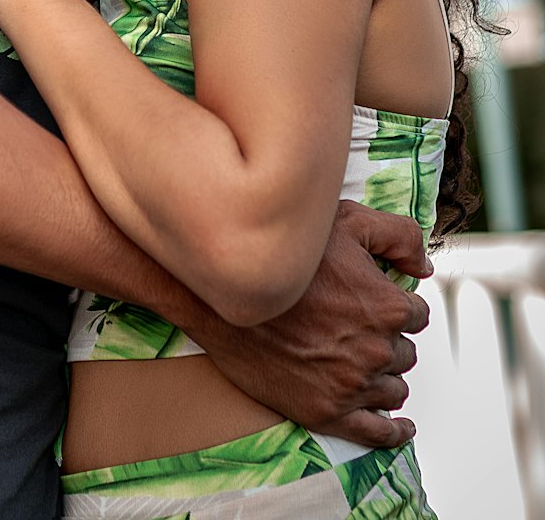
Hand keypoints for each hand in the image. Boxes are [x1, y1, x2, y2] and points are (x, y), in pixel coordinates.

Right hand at [186, 201, 429, 447]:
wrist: (230, 293)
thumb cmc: (288, 255)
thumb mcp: (348, 221)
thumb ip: (399, 236)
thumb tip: (425, 266)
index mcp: (387, 307)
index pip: (416, 314)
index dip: (397, 305)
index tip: (376, 302)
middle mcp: (376, 350)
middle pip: (404, 353)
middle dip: (388, 340)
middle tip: (358, 327)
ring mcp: (352, 385)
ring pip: (394, 389)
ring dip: (385, 376)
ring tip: (364, 364)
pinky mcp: (327, 412)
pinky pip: (378, 434)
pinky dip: (395, 432)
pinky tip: (401, 426)